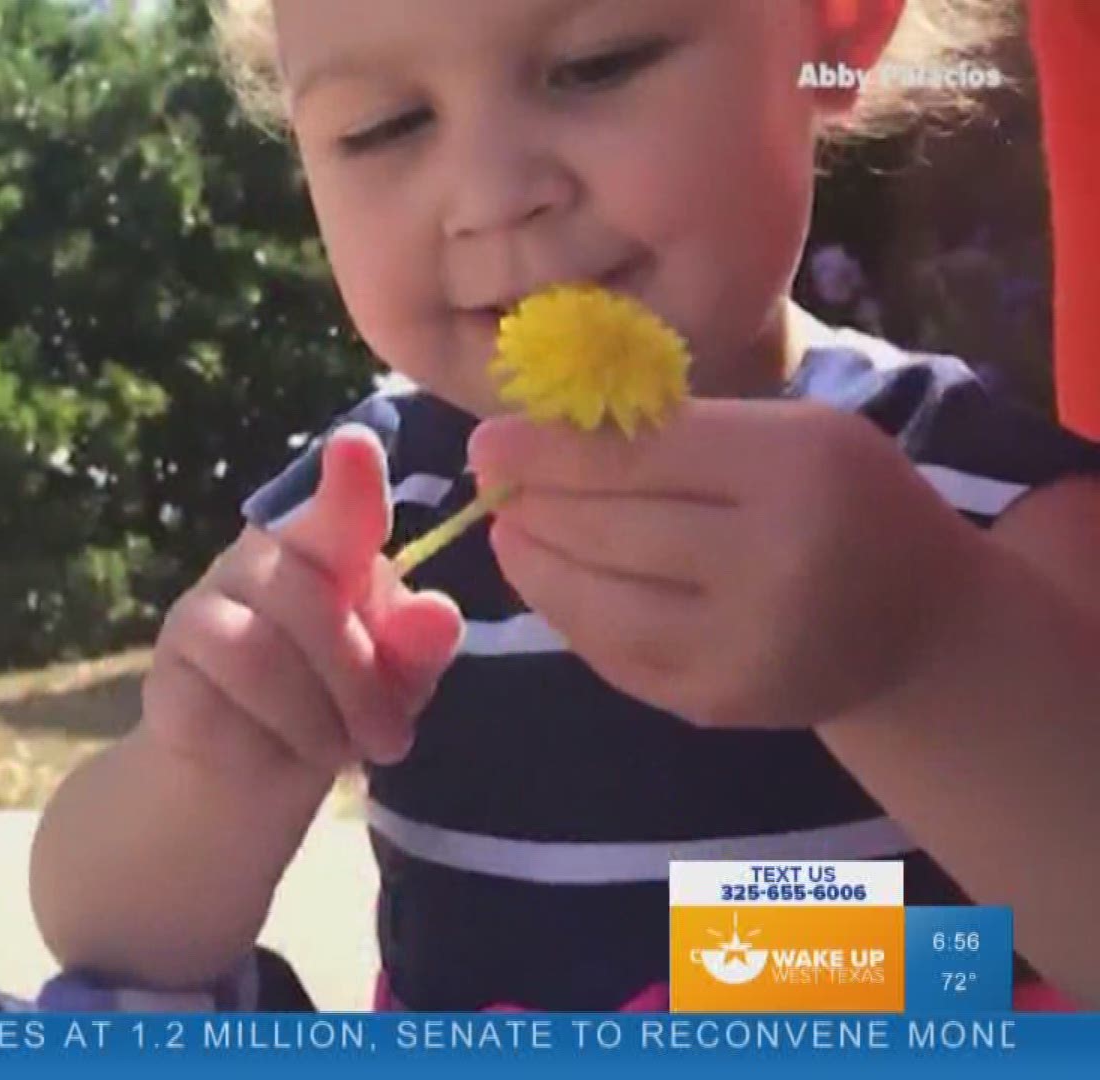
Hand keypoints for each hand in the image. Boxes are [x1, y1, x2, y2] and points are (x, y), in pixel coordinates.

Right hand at [140, 425, 463, 779]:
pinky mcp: (166, 674)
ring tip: (340, 753)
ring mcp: (200, 612)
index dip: (348, 484)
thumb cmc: (329, 707)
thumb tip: (441, 614)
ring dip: (316, 718)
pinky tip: (280, 756)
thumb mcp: (392, 682)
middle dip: (360, 680)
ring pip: (260, 654)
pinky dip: (269, 742)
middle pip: (309, 600)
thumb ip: (416, 646)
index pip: (336, 510)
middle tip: (391, 739)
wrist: (246, 779)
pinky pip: (221, 704)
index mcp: (319, 550)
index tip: (356, 448)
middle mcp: (255, 564)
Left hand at [468, 399, 986, 728]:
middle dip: (534, 505)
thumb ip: (676, 433)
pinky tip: (550, 581)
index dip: (548, 452)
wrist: (921, 623)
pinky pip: (614, 655)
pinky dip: (570, 614)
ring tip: (509, 531)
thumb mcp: (785, 434)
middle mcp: (776, 563)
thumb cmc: (837, 501)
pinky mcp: (719, 704)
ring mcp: (745, 647)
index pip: (638, 458)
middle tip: (489, 483)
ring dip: (535, 565)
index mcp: (796, 470)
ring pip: (599, 604)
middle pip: (610, 532)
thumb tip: (535, 437)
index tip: (486, 442)